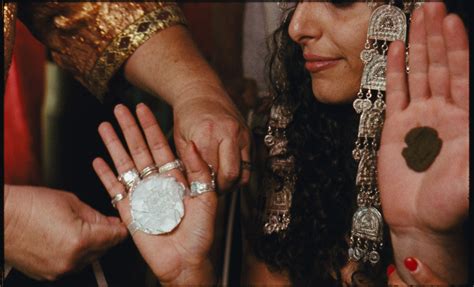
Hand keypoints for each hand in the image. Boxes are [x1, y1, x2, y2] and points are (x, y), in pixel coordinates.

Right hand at [4, 185, 126, 280]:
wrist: (1, 217)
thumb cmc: (28, 206)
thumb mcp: (71, 202)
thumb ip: (95, 215)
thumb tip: (111, 222)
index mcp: (81, 240)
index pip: (115, 237)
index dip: (122, 228)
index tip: (124, 223)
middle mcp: (72, 260)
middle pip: (104, 250)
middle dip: (107, 236)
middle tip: (106, 222)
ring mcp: (59, 270)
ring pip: (89, 259)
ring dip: (92, 246)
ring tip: (82, 228)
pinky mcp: (48, 274)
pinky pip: (72, 265)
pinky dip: (75, 254)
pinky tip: (68, 239)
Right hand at [93, 103, 216, 283]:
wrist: (185, 262)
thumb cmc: (200, 235)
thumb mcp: (207, 199)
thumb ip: (199, 172)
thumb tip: (191, 145)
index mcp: (176, 179)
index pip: (161, 146)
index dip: (152, 127)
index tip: (144, 109)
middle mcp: (157, 183)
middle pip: (140, 150)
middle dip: (129, 128)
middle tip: (119, 108)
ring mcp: (141, 195)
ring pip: (125, 164)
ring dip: (114, 145)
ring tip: (105, 126)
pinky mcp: (128, 210)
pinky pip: (114, 189)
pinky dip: (105, 175)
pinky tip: (98, 160)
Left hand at [122, 25, 251, 191]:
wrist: (201, 92)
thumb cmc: (187, 115)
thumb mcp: (179, 140)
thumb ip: (187, 164)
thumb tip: (192, 187)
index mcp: (206, 135)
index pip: (209, 173)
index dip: (204, 186)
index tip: (199, 191)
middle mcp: (227, 134)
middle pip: (230, 175)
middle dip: (221, 188)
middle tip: (211, 191)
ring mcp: (241, 134)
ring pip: (243, 172)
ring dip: (232, 183)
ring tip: (219, 183)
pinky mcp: (248, 136)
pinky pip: (249, 163)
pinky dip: (240, 172)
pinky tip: (227, 172)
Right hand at [379, 3, 467, 282]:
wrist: (420, 222)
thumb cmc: (450, 204)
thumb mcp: (473, 174)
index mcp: (464, 120)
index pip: (461, 74)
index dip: (458, 47)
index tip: (452, 21)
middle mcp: (442, 114)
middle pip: (439, 66)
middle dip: (436, 36)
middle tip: (431, 8)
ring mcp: (418, 119)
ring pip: (418, 74)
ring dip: (417, 46)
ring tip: (415, 20)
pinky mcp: (395, 129)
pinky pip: (395, 94)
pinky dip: (396, 72)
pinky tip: (396, 52)